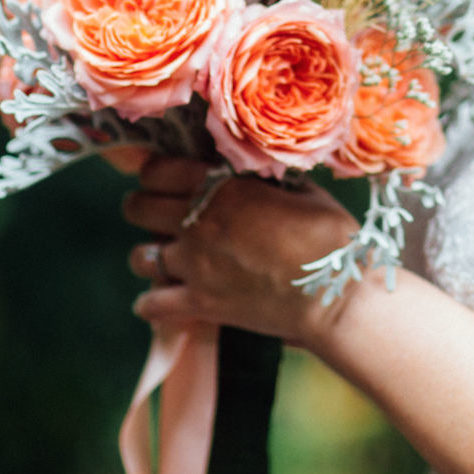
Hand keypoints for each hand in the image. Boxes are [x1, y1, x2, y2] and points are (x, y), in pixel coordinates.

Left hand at [122, 156, 359, 345]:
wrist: (336, 297)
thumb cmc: (330, 238)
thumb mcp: (302, 190)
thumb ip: (265, 179)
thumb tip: (250, 168)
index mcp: (223, 187)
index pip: (158, 170)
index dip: (155, 172)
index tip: (162, 178)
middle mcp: (199, 223)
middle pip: (137, 208)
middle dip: (143, 207)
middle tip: (158, 213)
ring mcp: (195, 266)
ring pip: (139, 256)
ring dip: (148, 254)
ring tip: (164, 256)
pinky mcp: (201, 304)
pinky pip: (151, 304)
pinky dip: (151, 303)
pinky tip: (162, 299)